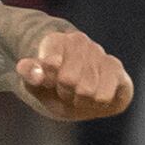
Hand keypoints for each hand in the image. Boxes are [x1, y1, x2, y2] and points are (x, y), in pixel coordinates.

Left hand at [14, 26, 132, 120]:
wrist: (81, 95)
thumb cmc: (54, 89)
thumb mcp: (34, 86)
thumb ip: (30, 77)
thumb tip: (37, 74)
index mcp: (53, 41)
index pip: (49, 63)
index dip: (48, 82)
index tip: (47, 82)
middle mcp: (78, 41)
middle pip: (68, 80)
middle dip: (64, 92)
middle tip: (65, 90)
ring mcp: (99, 52)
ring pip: (87, 90)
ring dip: (81, 100)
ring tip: (79, 93)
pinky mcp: (115, 67)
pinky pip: (104, 95)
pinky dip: (97, 103)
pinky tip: (95, 95)